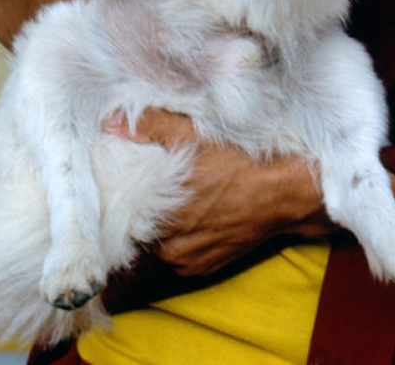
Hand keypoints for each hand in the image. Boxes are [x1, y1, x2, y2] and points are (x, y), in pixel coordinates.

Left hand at [105, 109, 330, 275]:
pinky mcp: (203, 271)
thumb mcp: (196, 136)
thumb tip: (110, 123)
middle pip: (144, 226)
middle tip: (164, 185)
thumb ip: (151, 127)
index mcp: (162, 215)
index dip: (128, 194)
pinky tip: (200, 216)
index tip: (134, 179)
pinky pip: (181, 255)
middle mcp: (170, 248)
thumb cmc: (241, 162)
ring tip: (185, 199)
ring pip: (161, 242)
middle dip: (150, 208)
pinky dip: (185, 238)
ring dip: (167, 225)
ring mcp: (187, 263)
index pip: (126, 210)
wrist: (284, 193)